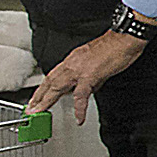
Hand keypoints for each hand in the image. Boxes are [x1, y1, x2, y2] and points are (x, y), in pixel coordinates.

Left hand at [27, 30, 148, 124]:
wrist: (125, 38)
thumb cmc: (116, 46)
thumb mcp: (98, 61)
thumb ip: (93, 77)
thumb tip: (91, 88)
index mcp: (74, 59)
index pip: (54, 75)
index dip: (44, 88)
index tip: (38, 97)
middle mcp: (72, 63)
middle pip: (50, 81)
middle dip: (39, 96)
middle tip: (30, 108)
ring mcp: (79, 70)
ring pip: (57, 87)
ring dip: (46, 100)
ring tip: (39, 111)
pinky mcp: (90, 76)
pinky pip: (81, 96)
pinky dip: (79, 109)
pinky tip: (79, 118)